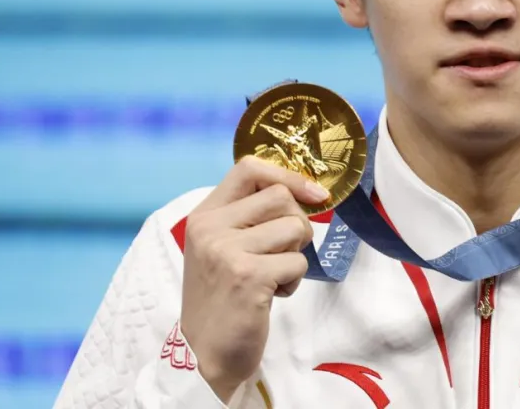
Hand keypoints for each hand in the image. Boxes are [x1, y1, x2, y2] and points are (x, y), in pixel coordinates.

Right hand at [179, 156, 330, 401]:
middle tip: (283, 252)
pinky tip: (272, 294)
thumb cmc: (223, 296)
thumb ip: (251, 216)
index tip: (314, 193)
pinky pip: (298, 263)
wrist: (205, 352)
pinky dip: (294, 281)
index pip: (248, 167)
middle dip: (297, 223)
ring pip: (295, 228)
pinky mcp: (248, 277)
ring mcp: (227, 251)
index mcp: (204, 215)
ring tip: (273, 275)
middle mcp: (211, 228)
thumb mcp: (223, 246)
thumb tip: (309, 191)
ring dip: (295, 255)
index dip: (288, 175)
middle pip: (280, 196)